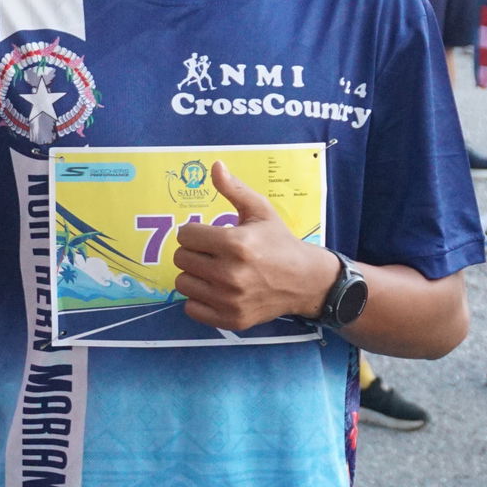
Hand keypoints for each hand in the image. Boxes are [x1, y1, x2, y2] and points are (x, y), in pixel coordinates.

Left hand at [173, 162, 332, 329]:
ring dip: (194, 275)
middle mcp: (230, 274)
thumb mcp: (260, 211)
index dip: (194, 232)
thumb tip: (214, 166)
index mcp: (236, 244)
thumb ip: (234, 190)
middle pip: (181, 259)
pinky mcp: (231, 319)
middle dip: (193, 252)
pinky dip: (199, 300)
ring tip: (213, 271)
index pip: (185, 235)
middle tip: (211, 253)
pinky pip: (191, 308)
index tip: (207, 235)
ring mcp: (230, 300)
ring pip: (183, 283)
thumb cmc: (279, 242)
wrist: (305, 281)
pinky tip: (215, 290)